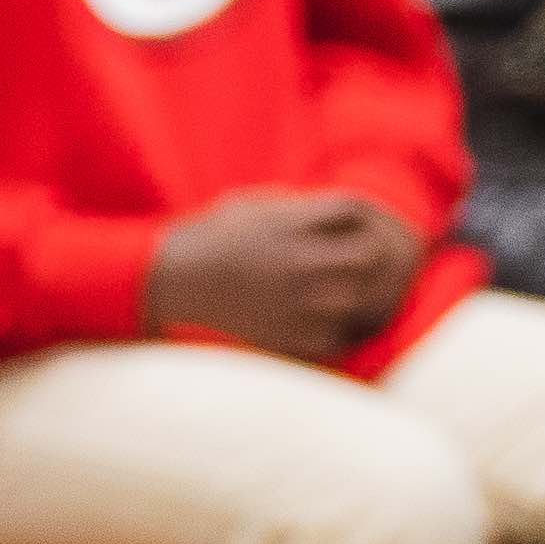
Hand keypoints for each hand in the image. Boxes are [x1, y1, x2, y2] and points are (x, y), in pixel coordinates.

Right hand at [147, 190, 425, 359]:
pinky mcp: (291, 337)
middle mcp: (300, 261)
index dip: (360, 216)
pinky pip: (337, 335)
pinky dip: (334, 330)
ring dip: (352, 294)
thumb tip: (326, 208)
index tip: (348, 226)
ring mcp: (298, 301)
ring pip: (358, 297)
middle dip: (364, 255)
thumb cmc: (209, 240)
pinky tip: (318, 321)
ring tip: (335, 294)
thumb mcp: (248, 206)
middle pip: (369, 254)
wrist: (175, 283)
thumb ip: (290, 206)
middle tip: (351, 264)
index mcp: (292, 224)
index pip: (355, 209)